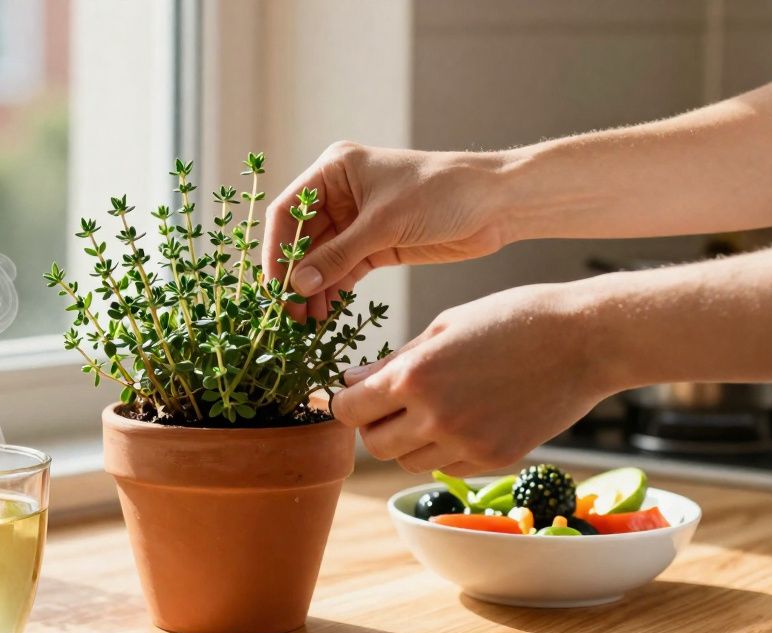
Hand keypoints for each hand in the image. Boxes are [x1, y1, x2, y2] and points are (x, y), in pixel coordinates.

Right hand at [263, 141, 514, 319]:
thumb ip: (338, 255)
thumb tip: (298, 285)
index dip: (276, 250)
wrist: (497, 204)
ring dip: (313, 290)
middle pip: (301, 240)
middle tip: (289, 314)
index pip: (288, 211)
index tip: (274, 286)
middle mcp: (339, 194)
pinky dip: (334, 292)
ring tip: (308, 323)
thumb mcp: (383, 224)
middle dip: (295, 277)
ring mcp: (357, 221)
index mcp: (334, 170)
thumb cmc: (441, 193)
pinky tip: (327, 314)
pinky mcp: (376, 245)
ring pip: (321, 260)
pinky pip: (343, 271)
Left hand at [329, 283, 614, 475]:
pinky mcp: (495, 459)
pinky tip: (465, 418)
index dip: (347, 403)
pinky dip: (443, 449)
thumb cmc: (512, 319)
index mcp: (415, 376)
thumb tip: (350, 383)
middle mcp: (435, 416)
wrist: (585, 339)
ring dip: (408, 440)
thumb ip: (394, 361)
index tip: (356, 394)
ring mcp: (466, 443)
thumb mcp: (443, 327)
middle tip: (391, 403)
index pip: (349, 410)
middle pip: (374, 444)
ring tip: (433, 408)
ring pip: (407, 461)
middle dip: (374, 424)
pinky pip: (447, 465)